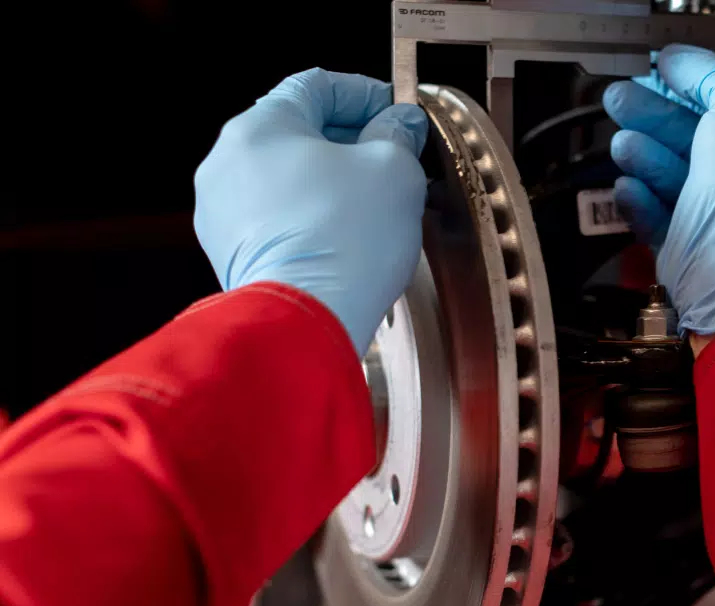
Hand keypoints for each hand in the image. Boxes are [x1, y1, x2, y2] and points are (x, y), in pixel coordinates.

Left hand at [195, 69, 429, 354]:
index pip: (316, 86)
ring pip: (284, 179)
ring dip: (329, 182)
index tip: (395, 112)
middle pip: (296, 132)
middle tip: (391, 160)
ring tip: (372, 204)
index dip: (364, 93)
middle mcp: (228, 162)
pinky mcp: (229, 254)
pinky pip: (274, 219)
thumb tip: (400, 123)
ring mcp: (221, 211)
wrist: (308, 318)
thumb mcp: (394, 169)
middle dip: (349, 142)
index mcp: (261, 126)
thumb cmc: (346, 239)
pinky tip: (344, 238)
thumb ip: (397, 134)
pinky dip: (309, 218)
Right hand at [603, 45, 714, 337]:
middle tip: (621, 99)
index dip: (693, 83)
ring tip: (621, 142)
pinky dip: (644, 205)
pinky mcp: (704, 267)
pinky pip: (668, 227)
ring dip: (645, 156)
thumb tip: (685, 64)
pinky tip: (626, 189)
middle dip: (656, 116)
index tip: (661, 72)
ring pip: (681, 182)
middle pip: (701, 141)